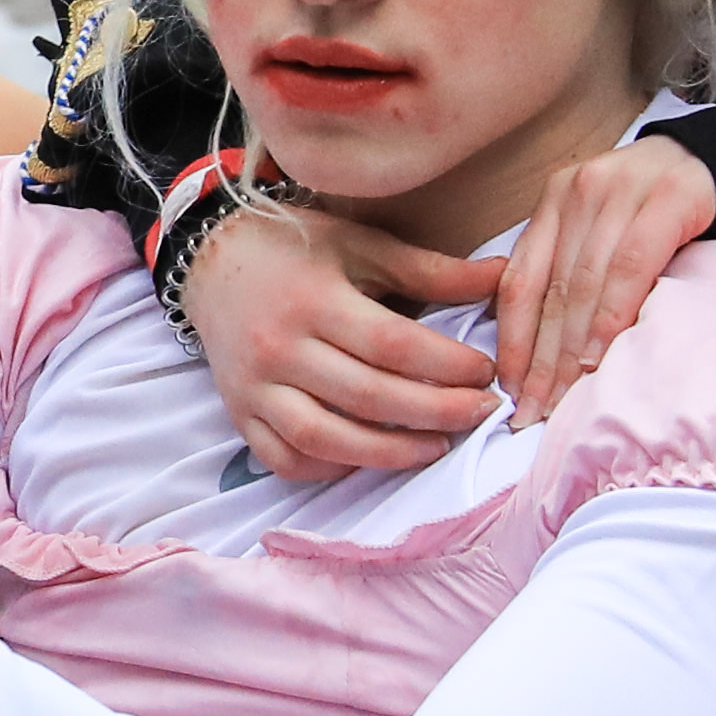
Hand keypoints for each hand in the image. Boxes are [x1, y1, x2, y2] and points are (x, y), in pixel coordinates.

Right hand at [183, 208, 505, 480]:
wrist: (210, 260)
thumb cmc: (295, 250)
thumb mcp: (362, 246)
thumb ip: (432, 271)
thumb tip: (504, 277)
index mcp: (314, 299)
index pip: (392, 345)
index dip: (446, 365)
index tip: (486, 371)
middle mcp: (279, 348)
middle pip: (368, 397)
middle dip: (435, 412)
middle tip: (480, 412)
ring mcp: (255, 387)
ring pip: (326, 439)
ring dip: (389, 453)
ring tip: (436, 446)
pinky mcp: (238, 414)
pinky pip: (285, 459)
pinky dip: (328, 469)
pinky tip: (368, 459)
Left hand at [488, 138, 715, 420]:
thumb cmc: (658, 210)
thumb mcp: (604, 230)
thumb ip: (571, 270)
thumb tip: (539, 354)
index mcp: (554, 200)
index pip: (520, 280)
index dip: (513, 340)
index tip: (510, 389)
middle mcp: (578, 191)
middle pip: (551, 290)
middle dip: (541, 360)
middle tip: (534, 412)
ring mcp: (620, 190)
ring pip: (584, 284)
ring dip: (572, 351)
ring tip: (564, 399)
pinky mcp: (666, 199)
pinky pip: (629, 268)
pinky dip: (611, 316)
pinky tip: (601, 356)